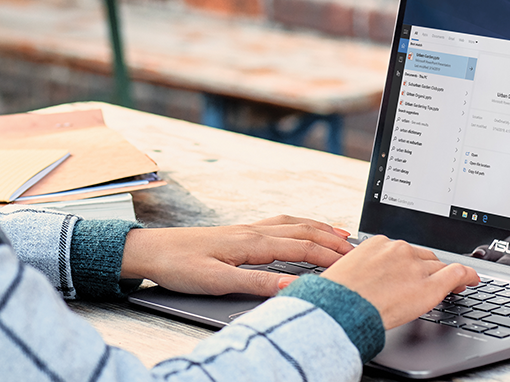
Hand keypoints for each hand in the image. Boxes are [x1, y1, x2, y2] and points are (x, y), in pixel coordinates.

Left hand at [121, 215, 353, 296]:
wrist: (150, 251)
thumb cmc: (177, 265)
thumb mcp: (217, 281)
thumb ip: (256, 283)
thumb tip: (290, 287)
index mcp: (250, 243)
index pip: (301, 247)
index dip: (330, 255)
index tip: (355, 262)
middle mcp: (251, 231)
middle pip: (302, 231)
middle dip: (332, 239)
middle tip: (359, 248)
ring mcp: (245, 229)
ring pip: (291, 224)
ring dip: (318, 228)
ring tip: (340, 234)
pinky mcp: (237, 233)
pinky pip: (277, 224)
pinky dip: (298, 226)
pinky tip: (299, 231)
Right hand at [320, 234, 479, 328]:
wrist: (343, 308)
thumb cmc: (339, 294)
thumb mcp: (346, 270)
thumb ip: (364, 267)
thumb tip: (368, 277)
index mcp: (378, 243)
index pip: (402, 250)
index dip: (412, 262)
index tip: (414, 268)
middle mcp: (399, 249)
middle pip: (422, 256)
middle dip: (429, 267)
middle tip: (432, 278)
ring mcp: (415, 266)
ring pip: (439, 266)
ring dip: (446, 273)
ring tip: (455, 282)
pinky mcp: (429, 285)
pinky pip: (455, 274)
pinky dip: (467, 275)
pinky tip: (472, 280)